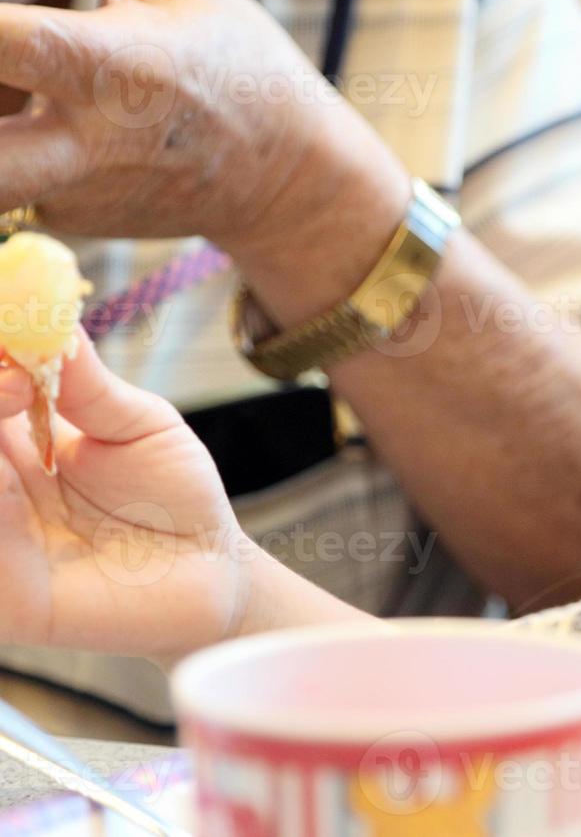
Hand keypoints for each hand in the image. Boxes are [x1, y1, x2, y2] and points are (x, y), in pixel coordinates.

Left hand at [0, 0, 397, 255]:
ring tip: (36, 75)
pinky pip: (6, 172)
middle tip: (5, 57)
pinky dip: (13, 133)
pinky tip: (67, 112)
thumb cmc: (230, 59)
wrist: (287, 174)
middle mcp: (84, 147)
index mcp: (115, 70)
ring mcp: (70, 194)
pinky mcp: (63, 219)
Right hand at [0, 328, 254, 663]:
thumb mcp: (140, 425)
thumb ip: (90, 386)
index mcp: (9, 441)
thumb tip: (57, 328)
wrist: (214, 568)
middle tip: (11, 381)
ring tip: (14, 399)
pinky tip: (9, 484)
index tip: (11, 347)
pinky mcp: (4, 598)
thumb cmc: (175, 492)